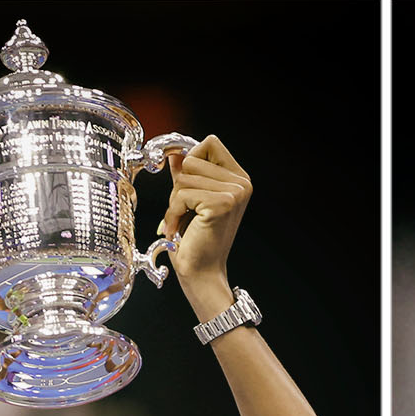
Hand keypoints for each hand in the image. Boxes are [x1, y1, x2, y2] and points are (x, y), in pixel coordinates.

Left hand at [157, 135, 250, 318]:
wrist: (201, 273)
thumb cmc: (196, 240)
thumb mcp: (190, 200)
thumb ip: (186, 175)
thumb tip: (175, 154)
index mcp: (239, 178)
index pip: (210, 143)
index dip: (190, 159)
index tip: (185, 184)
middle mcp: (242, 183)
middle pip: (192, 158)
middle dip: (179, 185)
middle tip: (184, 211)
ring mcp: (235, 193)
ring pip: (184, 177)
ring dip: (174, 202)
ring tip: (181, 221)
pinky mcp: (222, 204)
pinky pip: (182, 195)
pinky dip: (173, 213)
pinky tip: (177, 229)